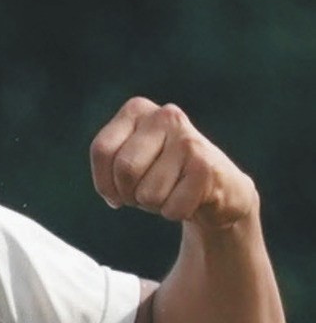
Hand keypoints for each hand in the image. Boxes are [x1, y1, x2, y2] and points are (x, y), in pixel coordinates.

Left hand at [90, 97, 257, 229]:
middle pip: (125, 170)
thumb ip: (110, 169)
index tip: (117, 190)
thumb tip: (112, 196)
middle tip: (147, 192)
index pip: (102, 150)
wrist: (220, 187)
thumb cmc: (163, 175)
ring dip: (155, 205)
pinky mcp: (206, 167)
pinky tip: (191, 197)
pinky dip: (176, 213)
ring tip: (172, 191)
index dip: (104, 182)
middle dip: (130, 194)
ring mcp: (188, 140)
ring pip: (148, 193)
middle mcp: (164, 116)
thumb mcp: (128, 162)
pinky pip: (172, 208)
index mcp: (137, 110)